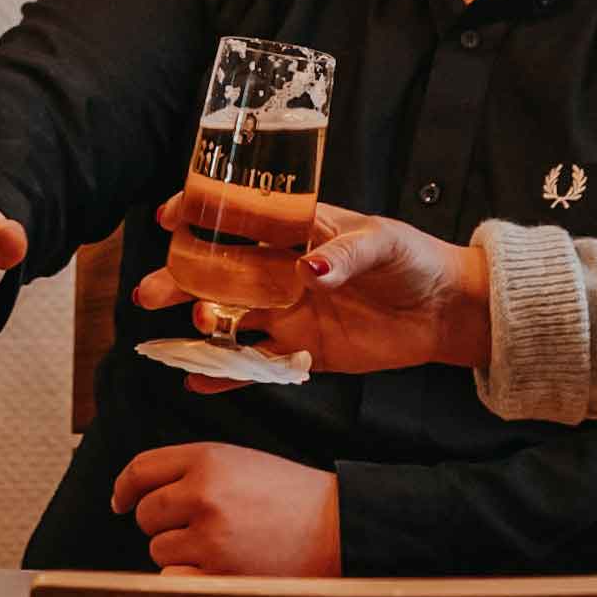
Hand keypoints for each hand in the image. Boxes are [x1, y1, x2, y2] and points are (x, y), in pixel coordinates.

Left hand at [109, 443, 342, 577]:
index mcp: (207, 459)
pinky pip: (173, 578)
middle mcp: (203, 494)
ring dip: (179, 552)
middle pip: (145, 514)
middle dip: (161, 523)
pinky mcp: (220, 573)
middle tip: (197, 526)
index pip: (140, 470)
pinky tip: (218, 567)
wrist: (337, 526)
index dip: (124, 488)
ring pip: (158, 550)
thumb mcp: (239, 461)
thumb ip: (190, 470)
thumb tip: (133, 495)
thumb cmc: (289, 495)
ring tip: (221, 545)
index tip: (120, 502)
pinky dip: (188, 577)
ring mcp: (210, 536)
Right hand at [132, 199, 485, 383]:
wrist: (445, 311)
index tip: (170, 218)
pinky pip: (255, 363)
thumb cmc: (414, 261)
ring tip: (181, 337)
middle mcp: (281, 270)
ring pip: (228, 319)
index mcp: (297, 231)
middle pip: (218, 274)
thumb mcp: (383, 244)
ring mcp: (288, 311)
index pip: (238, 217)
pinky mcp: (301, 351)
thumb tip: (308, 269)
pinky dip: (227, 375)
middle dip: (181, 281)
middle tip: (151, 294)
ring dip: (200, 328)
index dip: (200, 214)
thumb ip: (345, 255)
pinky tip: (197, 382)